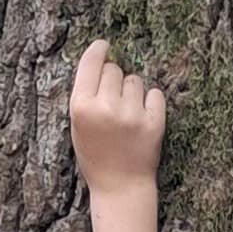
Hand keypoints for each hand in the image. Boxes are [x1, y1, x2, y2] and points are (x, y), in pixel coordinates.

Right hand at [69, 38, 165, 192]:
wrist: (120, 186)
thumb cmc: (95, 155)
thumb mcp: (78, 125)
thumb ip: (86, 94)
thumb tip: (103, 60)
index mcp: (81, 107)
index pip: (91, 63)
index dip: (98, 50)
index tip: (104, 45)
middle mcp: (106, 107)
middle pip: (114, 69)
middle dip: (114, 79)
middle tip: (113, 101)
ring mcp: (132, 115)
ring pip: (135, 80)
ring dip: (132, 92)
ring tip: (127, 115)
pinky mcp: (155, 122)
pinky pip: (155, 94)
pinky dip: (150, 102)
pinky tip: (142, 118)